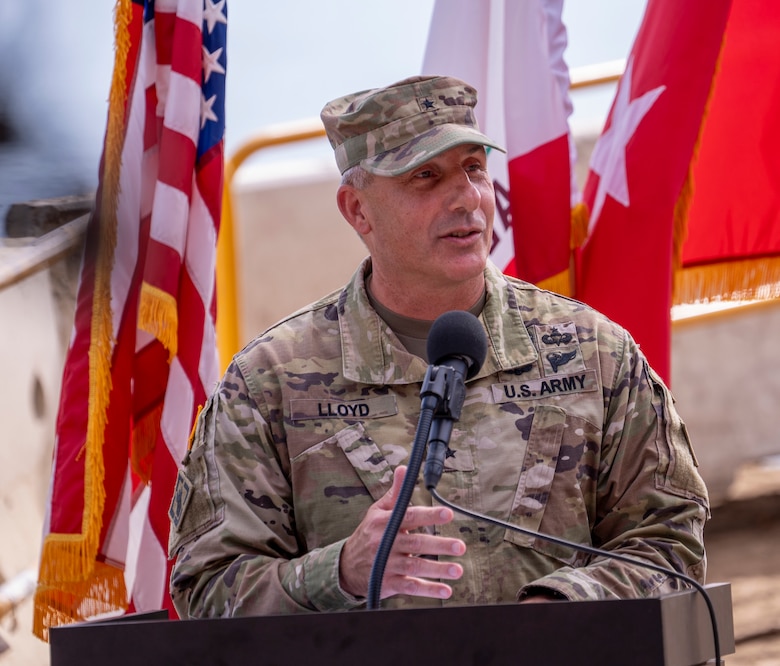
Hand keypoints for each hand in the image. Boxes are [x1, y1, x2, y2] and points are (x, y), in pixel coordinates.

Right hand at [339, 465, 465, 599]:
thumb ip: (395, 493)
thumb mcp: (377, 511)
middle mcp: (385, 544)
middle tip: (460, 545)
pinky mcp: (388, 583)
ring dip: (437, 570)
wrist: (347, 566)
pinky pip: (410, 587)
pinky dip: (428, 590)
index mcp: (384, 523)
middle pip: (415, 544)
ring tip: (458, 569)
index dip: (429, 515)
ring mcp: (386, 565)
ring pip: (414, 568)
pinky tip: (446, 590)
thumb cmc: (368, 534)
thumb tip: (405, 469)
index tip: (448, 513)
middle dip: (439, 545)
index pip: (409, 517)